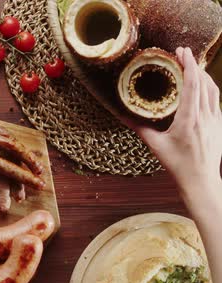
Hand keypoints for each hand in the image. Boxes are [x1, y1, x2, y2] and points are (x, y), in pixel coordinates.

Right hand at [123, 47, 221, 193]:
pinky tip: (200, 86)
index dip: (188, 65)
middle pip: (204, 82)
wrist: (200, 180)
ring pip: (213, 89)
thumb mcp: (155, 145)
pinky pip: (215, 99)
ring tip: (191, 65)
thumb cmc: (177, 164)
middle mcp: (205, 116)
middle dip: (194, 64)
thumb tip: (122, 116)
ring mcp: (215, 120)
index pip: (192, 85)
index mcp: (189, 119)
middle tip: (183, 52)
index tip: (182, 52)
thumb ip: (140, 128)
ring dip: (203, 74)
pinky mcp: (219, 124)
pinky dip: (208, 87)